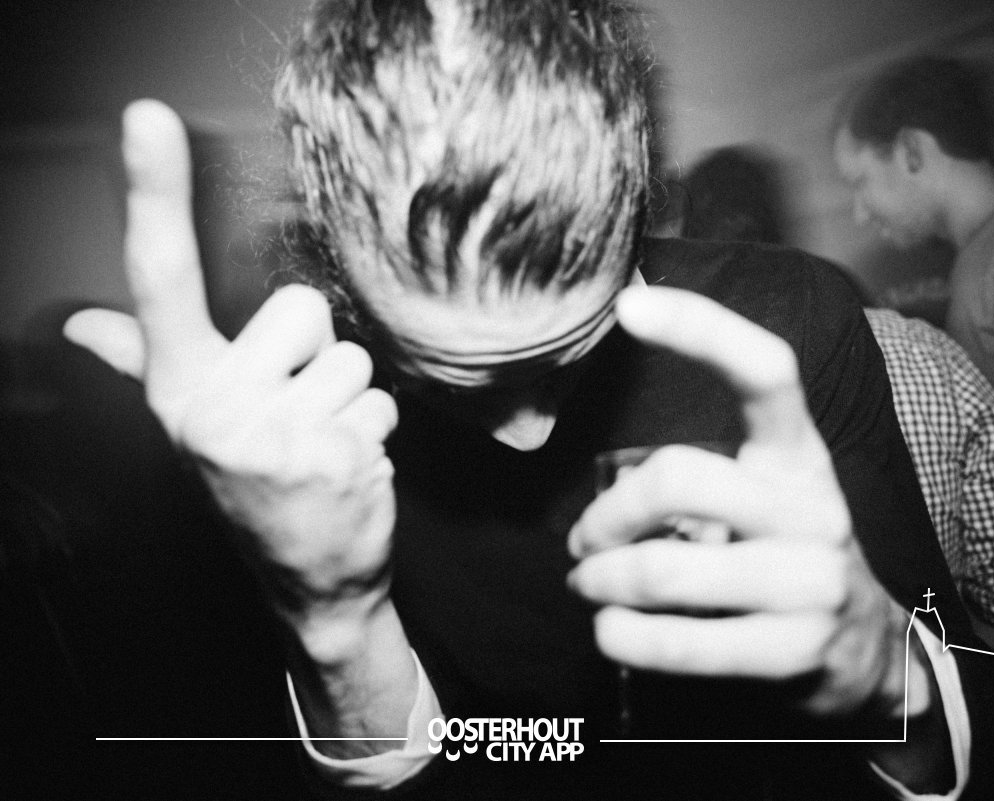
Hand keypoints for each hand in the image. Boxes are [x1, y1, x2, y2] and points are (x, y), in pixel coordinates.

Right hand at [63, 100, 398, 620]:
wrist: (310, 581)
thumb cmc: (253, 488)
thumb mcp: (193, 426)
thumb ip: (145, 365)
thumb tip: (83, 326)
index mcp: (179, 387)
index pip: (160, 278)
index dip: (153, 193)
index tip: (146, 116)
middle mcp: (214, 407)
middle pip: (302, 309)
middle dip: (313, 354)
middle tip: (295, 414)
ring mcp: (274, 435)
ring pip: (350, 359)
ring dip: (348, 401)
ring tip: (322, 448)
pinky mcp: (334, 457)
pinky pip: (380, 402)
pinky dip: (374, 434)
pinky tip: (347, 472)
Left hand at [567, 286, 924, 717]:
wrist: (870, 653)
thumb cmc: (788, 557)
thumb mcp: (767, 498)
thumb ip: (703, 477)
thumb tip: (604, 479)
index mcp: (800, 454)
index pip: (765, 371)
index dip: (701, 329)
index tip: (629, 304)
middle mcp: (812, 508)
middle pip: (679, 477)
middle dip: (606, 513)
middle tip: (582, 541)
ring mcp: (810, 581)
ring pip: (663, 569)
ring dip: (601, 579)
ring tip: (589, 586)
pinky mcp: (794, 651)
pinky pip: (677, 643)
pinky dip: (622, 636)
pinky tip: (611, 630)